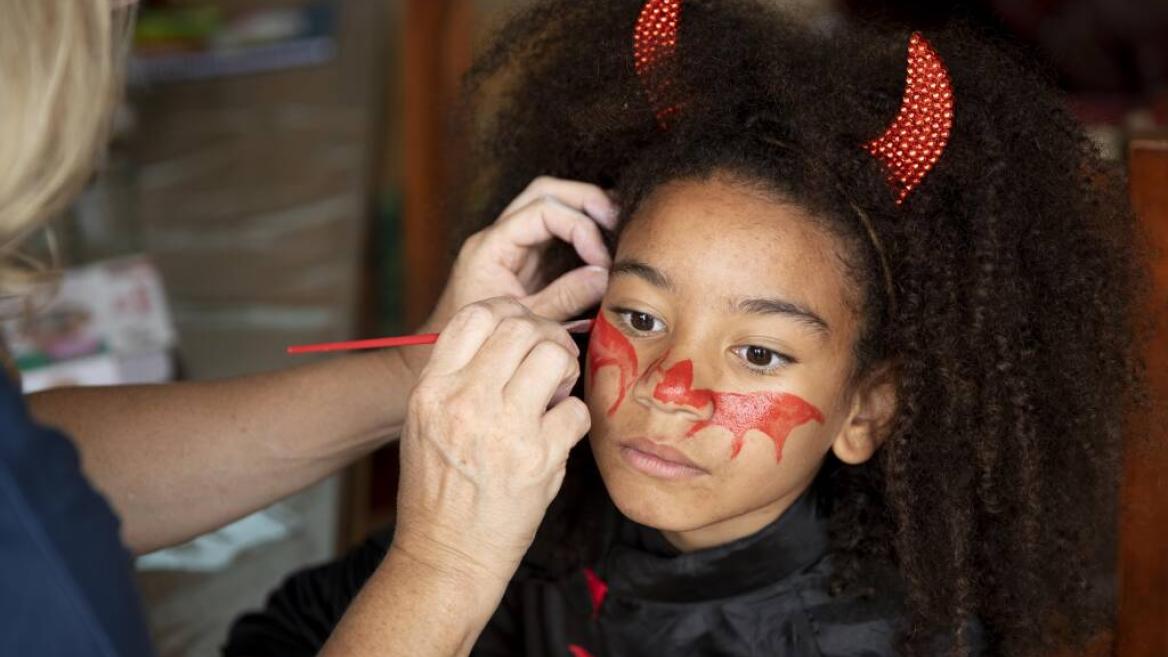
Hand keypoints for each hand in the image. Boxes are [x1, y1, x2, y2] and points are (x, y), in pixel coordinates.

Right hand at [392, 298, 590, 582]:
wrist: (446, 554)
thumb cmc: (437, 489)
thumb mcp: (423, 422)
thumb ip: (456, 376)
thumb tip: (506, 332)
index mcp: (432, 389)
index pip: (476, 315)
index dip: (508, 312)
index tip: (521, 330)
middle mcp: (465, 402)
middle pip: (521, 327)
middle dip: (545, 336)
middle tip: (550, 361)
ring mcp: (503, 430)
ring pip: (554, 356)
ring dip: (565, 368)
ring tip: (556, 392)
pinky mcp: (538, 460)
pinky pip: (577, 411)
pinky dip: (575, 419)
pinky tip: (559, 435)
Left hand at [427, 176, 616, 332]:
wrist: (451, 354)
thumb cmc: (484, 341)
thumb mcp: (530, 322)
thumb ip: (566, 296)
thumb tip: (605, 275)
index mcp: (491, 247)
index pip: (542, 211)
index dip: (580, 227)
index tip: (603, 259)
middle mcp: (498, 236)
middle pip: (544, 192)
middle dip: (585, 200)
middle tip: (618, 223)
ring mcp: (510, 243)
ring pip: (549, 202)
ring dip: (584, 209)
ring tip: (616, 228)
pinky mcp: (522, 256)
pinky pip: (552, 227)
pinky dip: (579, 228)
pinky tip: (602, 242)